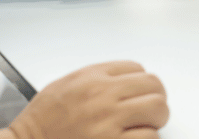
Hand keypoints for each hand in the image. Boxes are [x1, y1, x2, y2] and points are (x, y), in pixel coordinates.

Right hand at [8, 61, 168, 138]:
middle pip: (154, 85)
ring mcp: (109, 121)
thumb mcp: (64, 85)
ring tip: (143, 126)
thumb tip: (127, 78)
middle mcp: (103, 95)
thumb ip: (96, 78)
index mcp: (91, 77)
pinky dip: (147, 138)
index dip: (140, 82)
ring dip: (155, 120)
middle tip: (148, 111)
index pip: (136, 68)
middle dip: (155, 98)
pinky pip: (150, 136)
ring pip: (158, 109)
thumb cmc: (40, 123)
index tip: (137, 93)